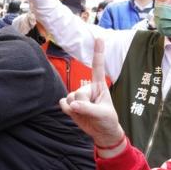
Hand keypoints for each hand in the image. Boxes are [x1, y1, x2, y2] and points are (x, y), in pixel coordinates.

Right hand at [59, 37, 125, 154]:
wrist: (101, 132)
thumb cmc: (107, 120)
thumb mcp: (103, 114)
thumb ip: (88, 109)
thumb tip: (72, 105)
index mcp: (99, 86)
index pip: (97, 67)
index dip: (98, 53)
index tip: (99, 38)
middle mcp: (87, 88)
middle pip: (78, 92)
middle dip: (83, 104)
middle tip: (92, 112)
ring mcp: (78, 96)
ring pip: (70, 98)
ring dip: (76, 109)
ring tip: (86, 113)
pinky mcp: (70, 104)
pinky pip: (63, 104)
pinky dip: (67, 110)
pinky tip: (76, 113)